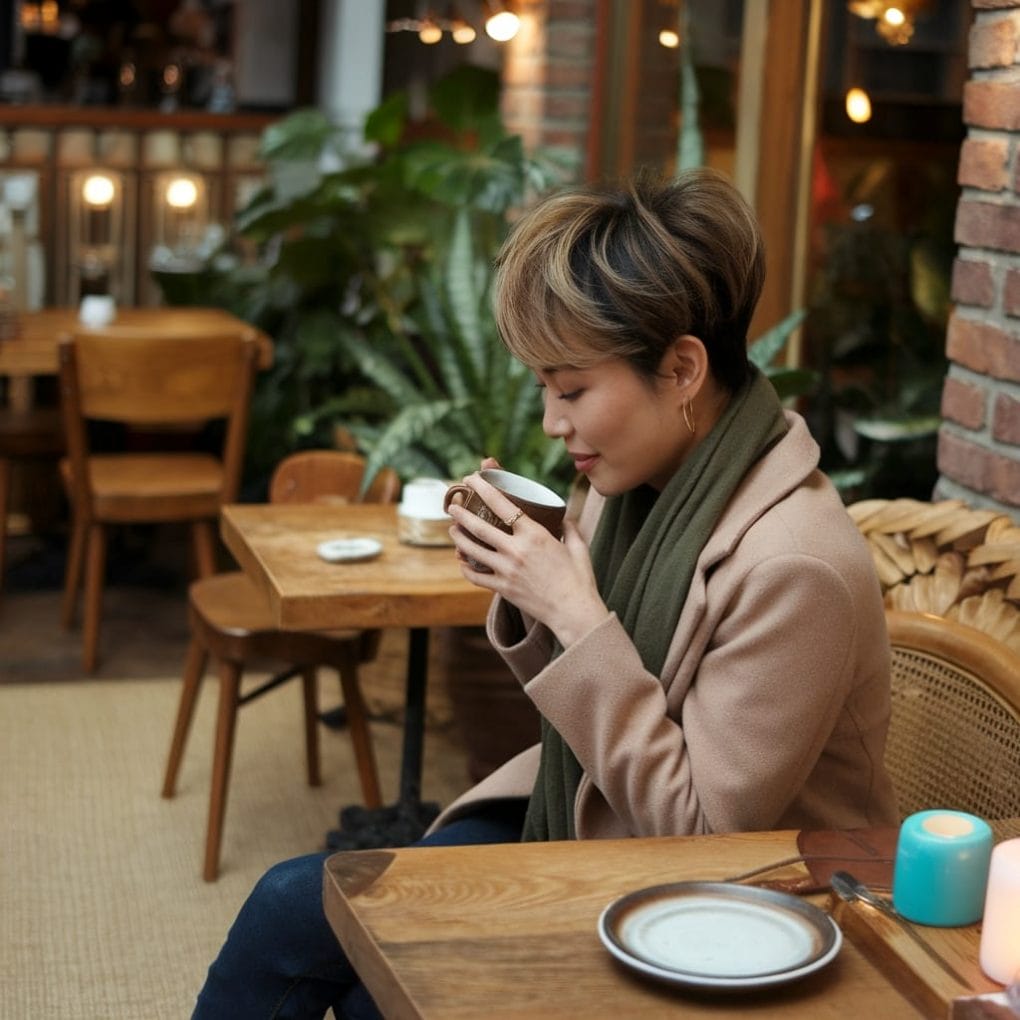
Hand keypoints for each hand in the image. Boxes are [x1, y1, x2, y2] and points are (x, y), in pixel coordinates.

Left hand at [447, 472, 609, 647]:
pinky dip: (466, 569)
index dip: (483, 489)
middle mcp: (516, 550)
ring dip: (459, 538)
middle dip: (461, 513)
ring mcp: (507, 570)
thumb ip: (569, 528)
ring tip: (453, 529)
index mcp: (535, 534)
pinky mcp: (503, 589)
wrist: (574, 612)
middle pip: (480, 526)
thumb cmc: (579, 579)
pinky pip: (476, 577)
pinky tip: (462, 562)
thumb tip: (565, 519)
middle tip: (452, 505)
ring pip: (472, 550)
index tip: (472, 479)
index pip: (502, 505)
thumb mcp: (579, 547)